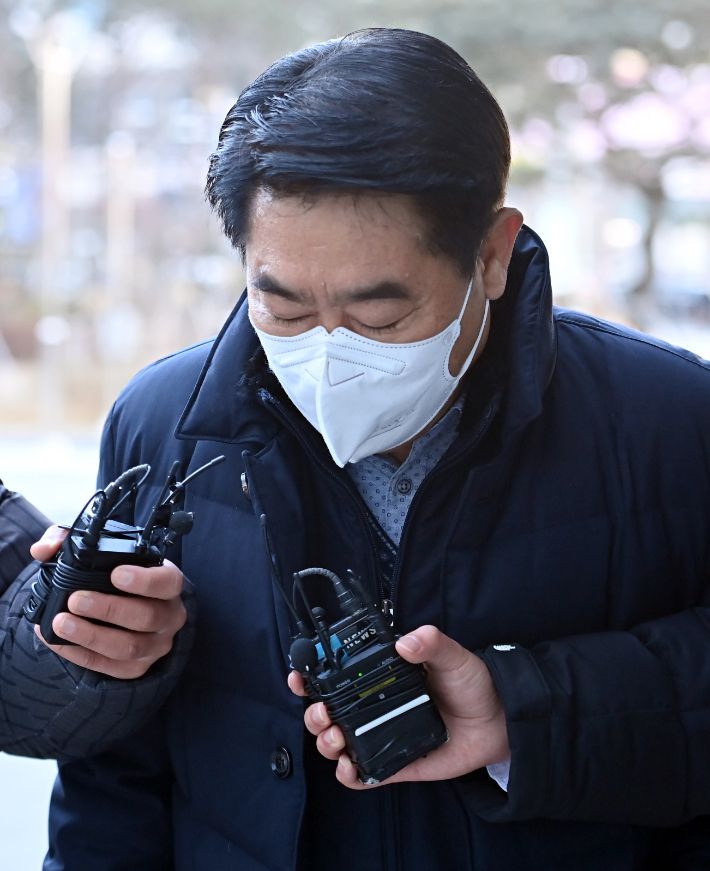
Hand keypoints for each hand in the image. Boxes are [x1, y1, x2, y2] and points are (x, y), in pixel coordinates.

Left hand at [30, 526, 186, 679]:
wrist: (130, 608)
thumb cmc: (117, 575)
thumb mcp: (103, 551)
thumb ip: (72, 541)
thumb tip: (43, 549)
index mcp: (168, 583)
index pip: (167, 582)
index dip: (144, 580)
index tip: (115, 574)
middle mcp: (169, 615)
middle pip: (147, 617)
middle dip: (108, 609)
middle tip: (75, 600)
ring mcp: (155, 645)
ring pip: (129, 647)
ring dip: (92, 636)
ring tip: (61, 623)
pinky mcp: (136, 668)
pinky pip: (110, 666)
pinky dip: (79, 654)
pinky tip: (57, 640)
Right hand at [288, 624, 509, 788]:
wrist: (499, 721)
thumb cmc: (472, 683)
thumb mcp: (452, 656)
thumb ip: (431, 643)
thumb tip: (407, 641)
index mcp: (381, 678)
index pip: (337, 677)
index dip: (311, 677)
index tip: (299, 677)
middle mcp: (375, 707)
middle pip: (327, 713)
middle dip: (313, 715)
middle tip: (323, 713)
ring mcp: (381, 736)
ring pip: (336, 744)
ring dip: (325, 742)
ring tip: (336, 737)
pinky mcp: (394, 764)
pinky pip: (363, 774)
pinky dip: (348, 775)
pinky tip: (348, 768)